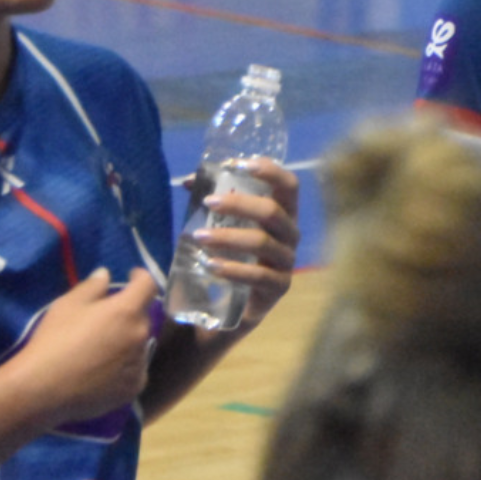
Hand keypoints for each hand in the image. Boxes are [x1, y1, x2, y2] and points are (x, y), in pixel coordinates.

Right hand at [18, 267, 156, 424]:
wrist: (40, 389)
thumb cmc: (52, 341)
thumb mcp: (67, 305)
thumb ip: (91, 286)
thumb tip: (106, 274)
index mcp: (127, 311)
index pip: (147, 285)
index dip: (140, 277)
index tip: (132, 277)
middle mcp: (140, 334)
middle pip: (141, 317)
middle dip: (129, 313)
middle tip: (106, 319)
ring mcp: (139, 363)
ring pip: (139, 345)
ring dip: (127, 341)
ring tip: (101, 349)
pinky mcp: (133, 387)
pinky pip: (135, 370)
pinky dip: (125, 367)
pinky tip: (105, 371)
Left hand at [191, 156, 299, 331]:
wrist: (221, 314)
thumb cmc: (224, 261)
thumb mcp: (219, 229)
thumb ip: (211, 205)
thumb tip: (190, 181)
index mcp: (282, 214)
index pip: (288, 185)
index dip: (269, 170)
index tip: (239, 165)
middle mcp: (290, 235)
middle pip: (274, 211)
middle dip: (240, 204)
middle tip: (208, 203)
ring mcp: (287, 263)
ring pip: (263, 242)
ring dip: (229, 236)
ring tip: (199, 237)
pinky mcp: (278, 288)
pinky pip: (258, 276)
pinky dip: (233, 269)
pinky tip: (210, 266)